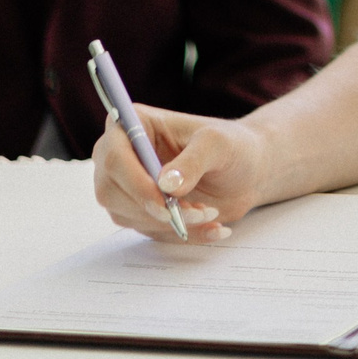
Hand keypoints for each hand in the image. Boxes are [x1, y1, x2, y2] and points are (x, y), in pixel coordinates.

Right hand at [91, 106, 270, 242]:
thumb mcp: (218, 144)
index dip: (134, 183)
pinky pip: (149, 231)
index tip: (165, 202)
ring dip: (170, 222)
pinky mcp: (140, 211)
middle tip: (197, 212)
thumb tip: (166, 185)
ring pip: (126, 215)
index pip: (113, 156)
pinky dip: (181, 234)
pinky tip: (210, 226)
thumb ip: (193, 160)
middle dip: (154, 208)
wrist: (246, 171)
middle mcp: (122, 155)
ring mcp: (127, 186)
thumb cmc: (231, 145)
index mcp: (134, 124)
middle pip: (110, 191)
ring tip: (208, 212)